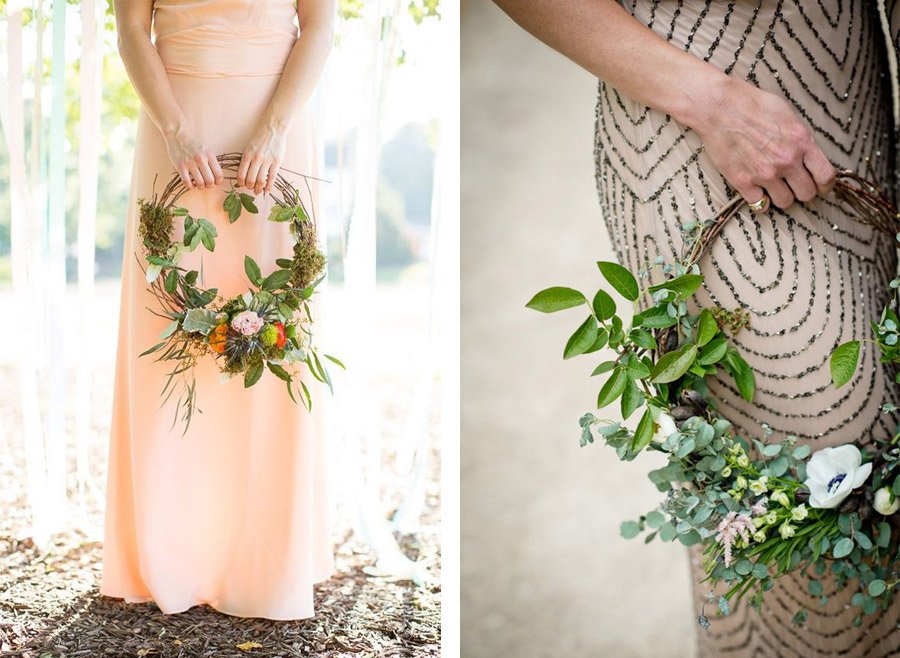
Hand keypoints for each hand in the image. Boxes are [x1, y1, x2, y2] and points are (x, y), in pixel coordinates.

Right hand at [163, 125, 222, 189]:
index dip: (219, 181)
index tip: (216, 182)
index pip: (219, 174)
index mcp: (209, 155)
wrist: (178, 134)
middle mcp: (201, 160)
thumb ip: (212, 161)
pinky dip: (190, 186)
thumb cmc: (193, 142)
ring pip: (200, 183)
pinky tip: (191, 184)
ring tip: (199, 184)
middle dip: (210, 185)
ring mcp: (190, 163)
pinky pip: (187, 182)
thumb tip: (217, 176)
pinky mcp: (180, 166)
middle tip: (207, 184)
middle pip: (210, 181)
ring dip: (201, 187)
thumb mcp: (207, 149)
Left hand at [237, 121, 287, 194]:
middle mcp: (256, 159)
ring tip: (258, 191)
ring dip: (258, 189)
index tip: (242, 185)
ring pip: (261, 181)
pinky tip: (267, 191)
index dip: (241, 183)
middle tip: (250, 189)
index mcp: (247, 155)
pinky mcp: (277, 162)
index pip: (241, 174)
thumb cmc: (260, 138)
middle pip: (251, 180)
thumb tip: (244, 174)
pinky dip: (269, 187)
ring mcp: (267, 161)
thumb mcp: (248, 147)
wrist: (273, 129)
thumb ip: (246, 160)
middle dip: (249, 187)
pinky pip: (272, 178)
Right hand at [690, 76, 835, 209]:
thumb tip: (808, 155)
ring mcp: (765, 173)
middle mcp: (787, 161)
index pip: (825, 176)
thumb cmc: (753, 105)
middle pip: (806, 193)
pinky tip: (757, 191)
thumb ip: (801, 139)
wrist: (720, 107)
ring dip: (781, 197)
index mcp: (802, 142)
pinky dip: (760, 201)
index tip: (820, 186)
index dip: (825, 185)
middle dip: (802, 191)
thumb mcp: (789, 116)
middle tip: (794, 185)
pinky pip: (759, 205)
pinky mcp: (743, 181)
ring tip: (774, 187)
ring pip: (785, 202)